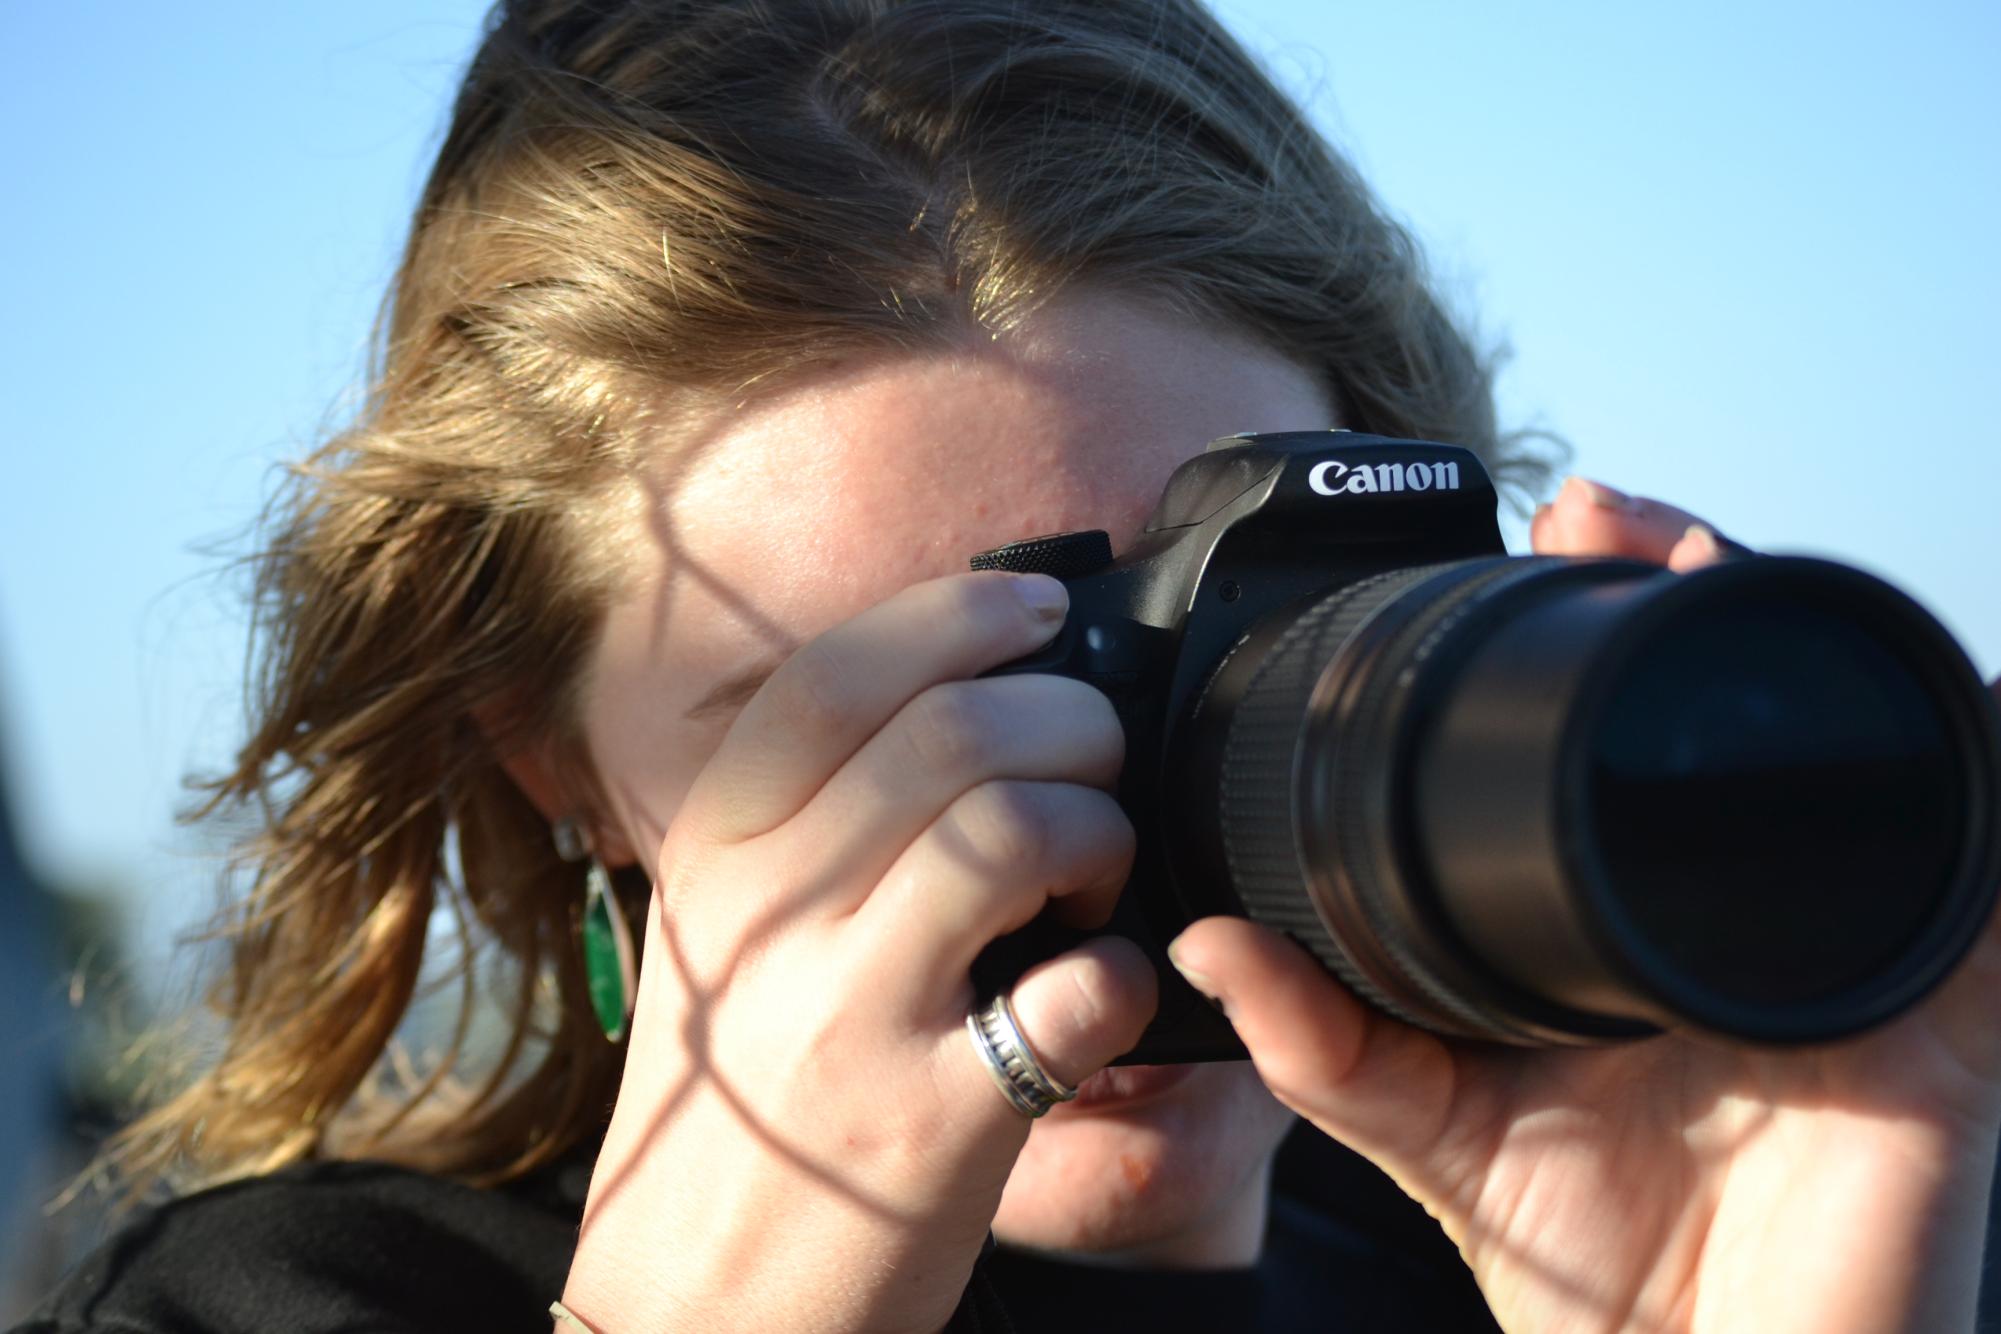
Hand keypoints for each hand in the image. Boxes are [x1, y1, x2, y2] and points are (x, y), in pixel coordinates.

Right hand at [561, 572, 1155, 1332]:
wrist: (697, 1308)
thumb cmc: (735, 1105)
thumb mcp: (721, 938)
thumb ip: (808, 822)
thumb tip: (958, 701)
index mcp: (716, 852)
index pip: (834, 673)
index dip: (961, 614)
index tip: (1042, 611)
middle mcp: (770, 914)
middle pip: (954, 729)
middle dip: (1072, 724)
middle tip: (1095, 772)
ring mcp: (848, 1013)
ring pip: (1016, 828)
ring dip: (1099, 838)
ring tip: (1091, 889)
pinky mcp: (935, 1116)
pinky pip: (1083, 991)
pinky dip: (1125, 978)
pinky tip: (1097, 999)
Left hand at [1170, 476, 2000, 1333]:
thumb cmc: (1585, 1257)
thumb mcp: (1431, 1132)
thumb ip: (1325, 1046)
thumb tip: (1209, 946)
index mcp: (1630, 914)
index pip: (1627, 732)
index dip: (1604, 627)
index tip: (1546, 532)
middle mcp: (1739, 906)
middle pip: (1736, 707)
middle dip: (1694, 584)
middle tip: (1619, 513)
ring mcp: (1840, 947)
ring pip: (1855, 747)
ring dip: (1793, 638)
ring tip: (1710, 555)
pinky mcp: (1943, 1022)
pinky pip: (1979, 879)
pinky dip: (1975, 780)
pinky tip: (1928, 696)